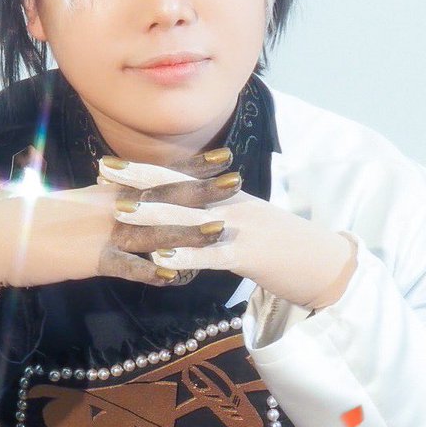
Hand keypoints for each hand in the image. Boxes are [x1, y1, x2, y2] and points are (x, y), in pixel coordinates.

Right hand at [0, 150, 239, 307]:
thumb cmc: (28, 221)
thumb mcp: (68, 202)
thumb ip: (94, 195)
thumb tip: (109, 184)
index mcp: (106, 191)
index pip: (156, 175)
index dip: (192, 167)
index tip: (223, 158)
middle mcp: (109, 206)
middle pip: (164, 196)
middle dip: (203, 190)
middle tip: (238, 181)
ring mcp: (102, 233)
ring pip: (154, 230)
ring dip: (189, 230)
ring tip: (221, 228)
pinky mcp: (91, 260)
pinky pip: (127, 266)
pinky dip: (151, 270)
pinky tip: (176, 275)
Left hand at [100, 156, 357, 310]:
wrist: (323, 262)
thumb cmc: (279, 247)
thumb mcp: (242, 224)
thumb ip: (212, 217)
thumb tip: (179, 217)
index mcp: (225, 197)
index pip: (180, 177)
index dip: (144, 171)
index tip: (109, 164)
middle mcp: (229, 205)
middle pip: (179, 189)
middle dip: (138, 181)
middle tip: (102, 172)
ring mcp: (238, 228)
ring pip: (189, 219)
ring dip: (153, 216)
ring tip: (120, 213)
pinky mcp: (247, 256)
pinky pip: (211, 256)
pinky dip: (184, 257)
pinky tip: (159, 260)